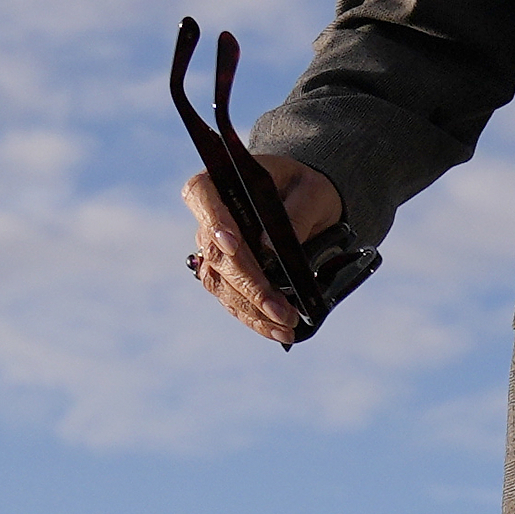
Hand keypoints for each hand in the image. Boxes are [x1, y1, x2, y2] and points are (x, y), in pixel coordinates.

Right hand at [182, 154, 343, 345]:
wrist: (307, 203)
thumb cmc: (305, 189)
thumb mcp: (312, 192)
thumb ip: (295, 213)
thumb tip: (270, 249)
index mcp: (220, 183)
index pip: (202, 197)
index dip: (214, 222)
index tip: (232, 244)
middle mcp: (209, 219)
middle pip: (216, 254)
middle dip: (249, 284)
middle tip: (279, 308)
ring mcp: (215, 251)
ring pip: (221, 285)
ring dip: (252, 309)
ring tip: (285, 325)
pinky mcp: (228, 277)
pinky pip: (232, 300)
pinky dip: (255, 318)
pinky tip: (278, 331)